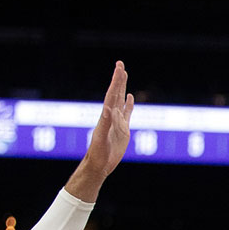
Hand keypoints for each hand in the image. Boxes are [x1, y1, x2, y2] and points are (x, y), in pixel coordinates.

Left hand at [82, 61, 135, 180]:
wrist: (99, 165)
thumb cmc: (98, 154)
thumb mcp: (101, 139)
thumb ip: (106, 124)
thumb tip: (109, 108)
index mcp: (106, 116)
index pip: (112, 95)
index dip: (116, 81)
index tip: (119, 68)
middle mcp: (111, 116)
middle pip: (116, 93)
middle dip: (118, 79)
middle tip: (120, 64)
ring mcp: (117, 122)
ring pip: (121, 100)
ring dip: (122, 87)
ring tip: (124, 75)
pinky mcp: (123, 130)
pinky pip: (127, 113)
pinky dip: (129, 104)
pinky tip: (130, 97)